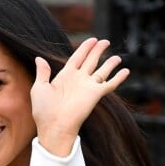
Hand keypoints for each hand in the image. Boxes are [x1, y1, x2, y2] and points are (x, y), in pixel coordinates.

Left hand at [30, 38, 129, 156]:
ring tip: (117, 57)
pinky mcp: (96, 94)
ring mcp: (87, 86)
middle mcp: (78, 79)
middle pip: (90, 60)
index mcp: (64, 76)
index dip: (84, 48)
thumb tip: (39, 58)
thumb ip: (42, 72)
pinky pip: (110, 84)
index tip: (92, 40)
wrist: (54, 125)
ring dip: (110, 63)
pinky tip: (126, 71)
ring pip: (102, 71)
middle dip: (98, 50)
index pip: (77, 57)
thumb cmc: (43, 109)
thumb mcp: (39, 87)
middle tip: (105, 41)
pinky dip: (119, 78)